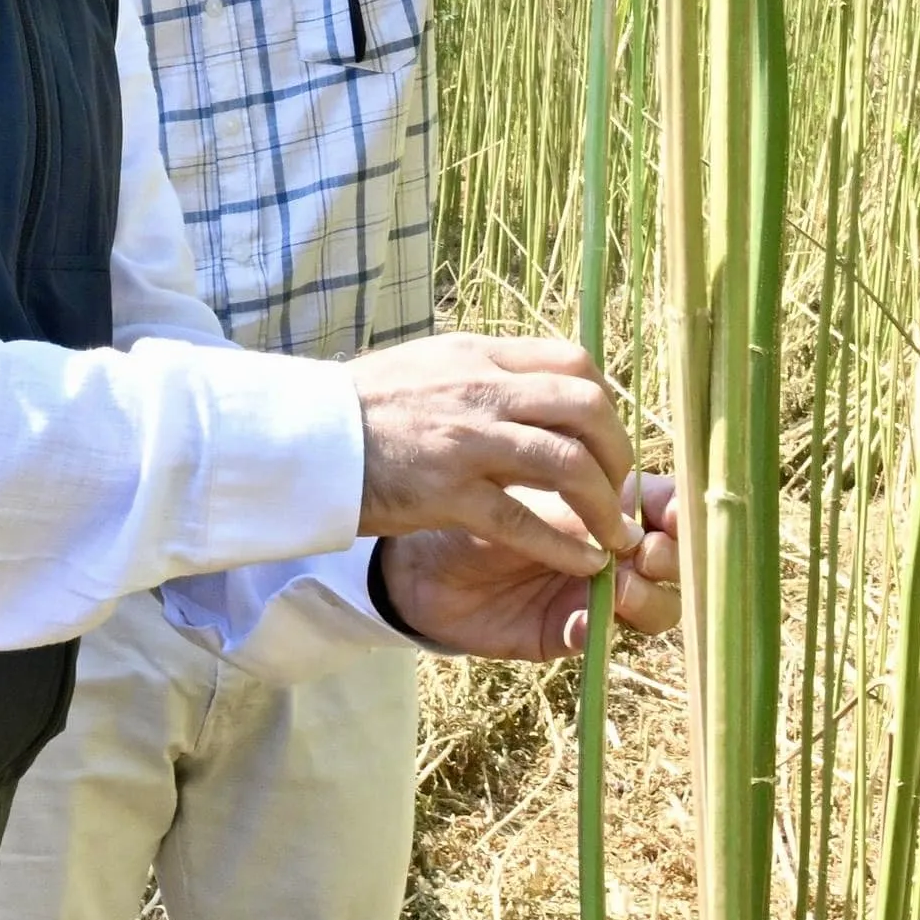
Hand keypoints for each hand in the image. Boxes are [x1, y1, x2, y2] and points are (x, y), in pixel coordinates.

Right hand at [348, 333, 639, 570]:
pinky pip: (524, 520)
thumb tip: (524, 385)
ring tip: (613, 536)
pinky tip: (582, 564)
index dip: (604, 403)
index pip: (573, 362)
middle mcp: (481, 390)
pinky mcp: (448, 493)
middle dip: (617, 454)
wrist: (299, 437)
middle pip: (586, 408)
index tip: (604, 438)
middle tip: (620, 490)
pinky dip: (563, 546)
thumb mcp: (426, 366)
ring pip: (568, 464)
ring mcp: (467, 441)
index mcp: (478, 356)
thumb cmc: (358, 407)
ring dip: (604, 505)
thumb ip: (479, 374)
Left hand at [381, 474, 683, 660]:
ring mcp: (595, 594)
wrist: (418, 555)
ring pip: (658, 606)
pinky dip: (599, 627)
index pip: (667, 509)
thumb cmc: (474, 503)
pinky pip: (601, 637)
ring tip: (621, 587)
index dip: (679, 512)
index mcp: (609, 504)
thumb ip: (583, 507)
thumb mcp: (530, 493)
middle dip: (671, 556)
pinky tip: (582, 618)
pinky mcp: (567, 632)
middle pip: (675, 562)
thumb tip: (638, 532)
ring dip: (649, 597)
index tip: (673, 513)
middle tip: (645, 552)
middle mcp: (612, 550)